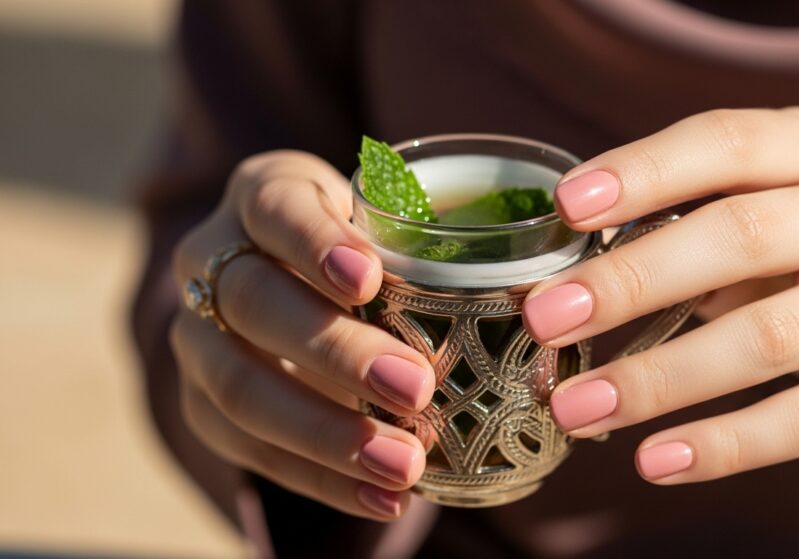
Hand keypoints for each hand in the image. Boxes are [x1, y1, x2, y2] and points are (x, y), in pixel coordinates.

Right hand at [171, 151, 432, 519]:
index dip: (315, 243)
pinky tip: (384, 499)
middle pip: (255, 303)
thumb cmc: (362, 243)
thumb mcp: (385, 218)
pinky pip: (250, 451)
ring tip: (403, 462)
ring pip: (239, 387)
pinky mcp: (202, 405)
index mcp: (261, 195)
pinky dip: (322, 480)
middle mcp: (210, 260)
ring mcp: (198, 337)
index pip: (275, 208)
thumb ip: (421, 238)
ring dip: (326, 433)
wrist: (295, 284)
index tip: (371, 281)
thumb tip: (532, 291)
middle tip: (415, 388)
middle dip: (336, 351)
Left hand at [523, 108, 798, 502]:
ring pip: (766, 338)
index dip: (645, 172)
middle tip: (546, 319)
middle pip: (742, 236)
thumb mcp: (773, 213)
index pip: (730, 142)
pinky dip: (723, 443)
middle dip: (631, 280)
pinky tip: (656, 459)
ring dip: (657, 378)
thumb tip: (566, 278)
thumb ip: (690, 223)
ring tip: (577, 406)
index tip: (567, 206)